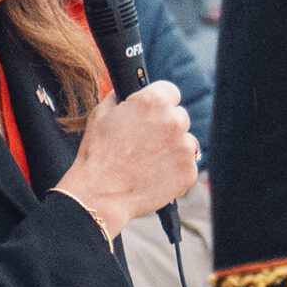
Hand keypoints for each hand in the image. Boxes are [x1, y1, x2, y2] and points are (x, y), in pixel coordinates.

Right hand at [53, 81, 197, 239]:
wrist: (100, 195)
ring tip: (147, 161)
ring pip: (185, 142)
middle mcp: (174, 121)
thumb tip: (122, 92)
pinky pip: (186, 165)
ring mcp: (185, 147)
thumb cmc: (97, 154)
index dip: (159, 102)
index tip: (151, 113)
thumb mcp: (100, 115)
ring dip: (172, 148)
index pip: (170, 91)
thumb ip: (118, 98)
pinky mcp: (189, 171)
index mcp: (154, 101)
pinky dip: (174, 169)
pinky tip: (154, 174)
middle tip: (145, 141)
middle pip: (179, 117)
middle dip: (165, 126)